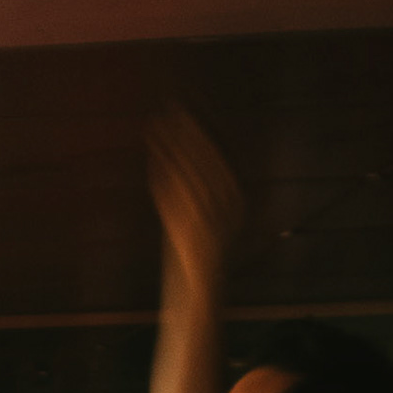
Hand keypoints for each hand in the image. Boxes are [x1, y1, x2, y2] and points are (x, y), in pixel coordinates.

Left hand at [147, 104, 240, 288]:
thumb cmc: (199, 252)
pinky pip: (176, 194)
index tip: (192, 100)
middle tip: (172, 103)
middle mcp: (229, 204)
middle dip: (189, 127)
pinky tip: (154, 155)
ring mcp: (211, 217)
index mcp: (238, 197)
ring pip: (190, 170)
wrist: (202, 292)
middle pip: (208, 155)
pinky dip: (164, 173)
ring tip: (157, 123)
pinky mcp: (192, 230)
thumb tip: (183, 151)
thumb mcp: (204, 214)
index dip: (208, 122)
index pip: (224, 150)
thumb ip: (200, 185)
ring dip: (173, 145)